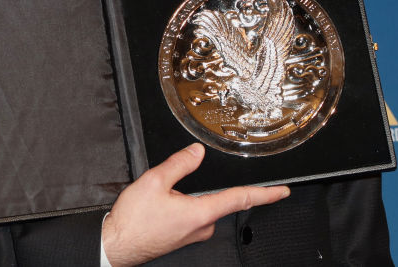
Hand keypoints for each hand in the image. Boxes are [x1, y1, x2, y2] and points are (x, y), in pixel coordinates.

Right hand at [101, 143, 289, 266]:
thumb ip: (180, 164)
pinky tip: (161, 206)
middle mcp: (201, 228)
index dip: (265, 194)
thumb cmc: (133, 222)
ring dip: (188, 198)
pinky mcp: (183, 237)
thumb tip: (197, 152)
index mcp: (200, 213)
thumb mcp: (154, 181)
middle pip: (217, 199)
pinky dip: (182, 206)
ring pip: (202, 207)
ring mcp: (192, 235)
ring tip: (160, 197)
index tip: (282, 192)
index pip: (240, 199)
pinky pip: (192, 215)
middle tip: (173, 187)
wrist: (115, 246)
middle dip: (203, 187)